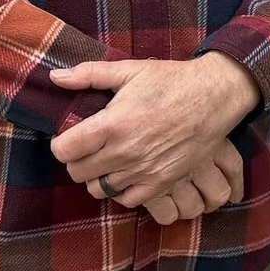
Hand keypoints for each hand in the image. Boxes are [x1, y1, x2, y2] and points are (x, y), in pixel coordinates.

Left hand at [49, 54, 260, 219]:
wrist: (214, 97)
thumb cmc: (171, 81)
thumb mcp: (130, 70)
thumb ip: (89, 74)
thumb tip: (55, 77)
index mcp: (112, 125)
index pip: (65, 150)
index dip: (61, 144)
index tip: (68, 137)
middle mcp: (124, 152)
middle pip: (77, 173)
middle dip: (76, 161)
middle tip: (86, 148)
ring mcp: (143, 171)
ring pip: (99, 189)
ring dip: (97, 176)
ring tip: (105, 160)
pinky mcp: (161, 182)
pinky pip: (127, 199)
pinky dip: (121, 190)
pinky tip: (125, 173)